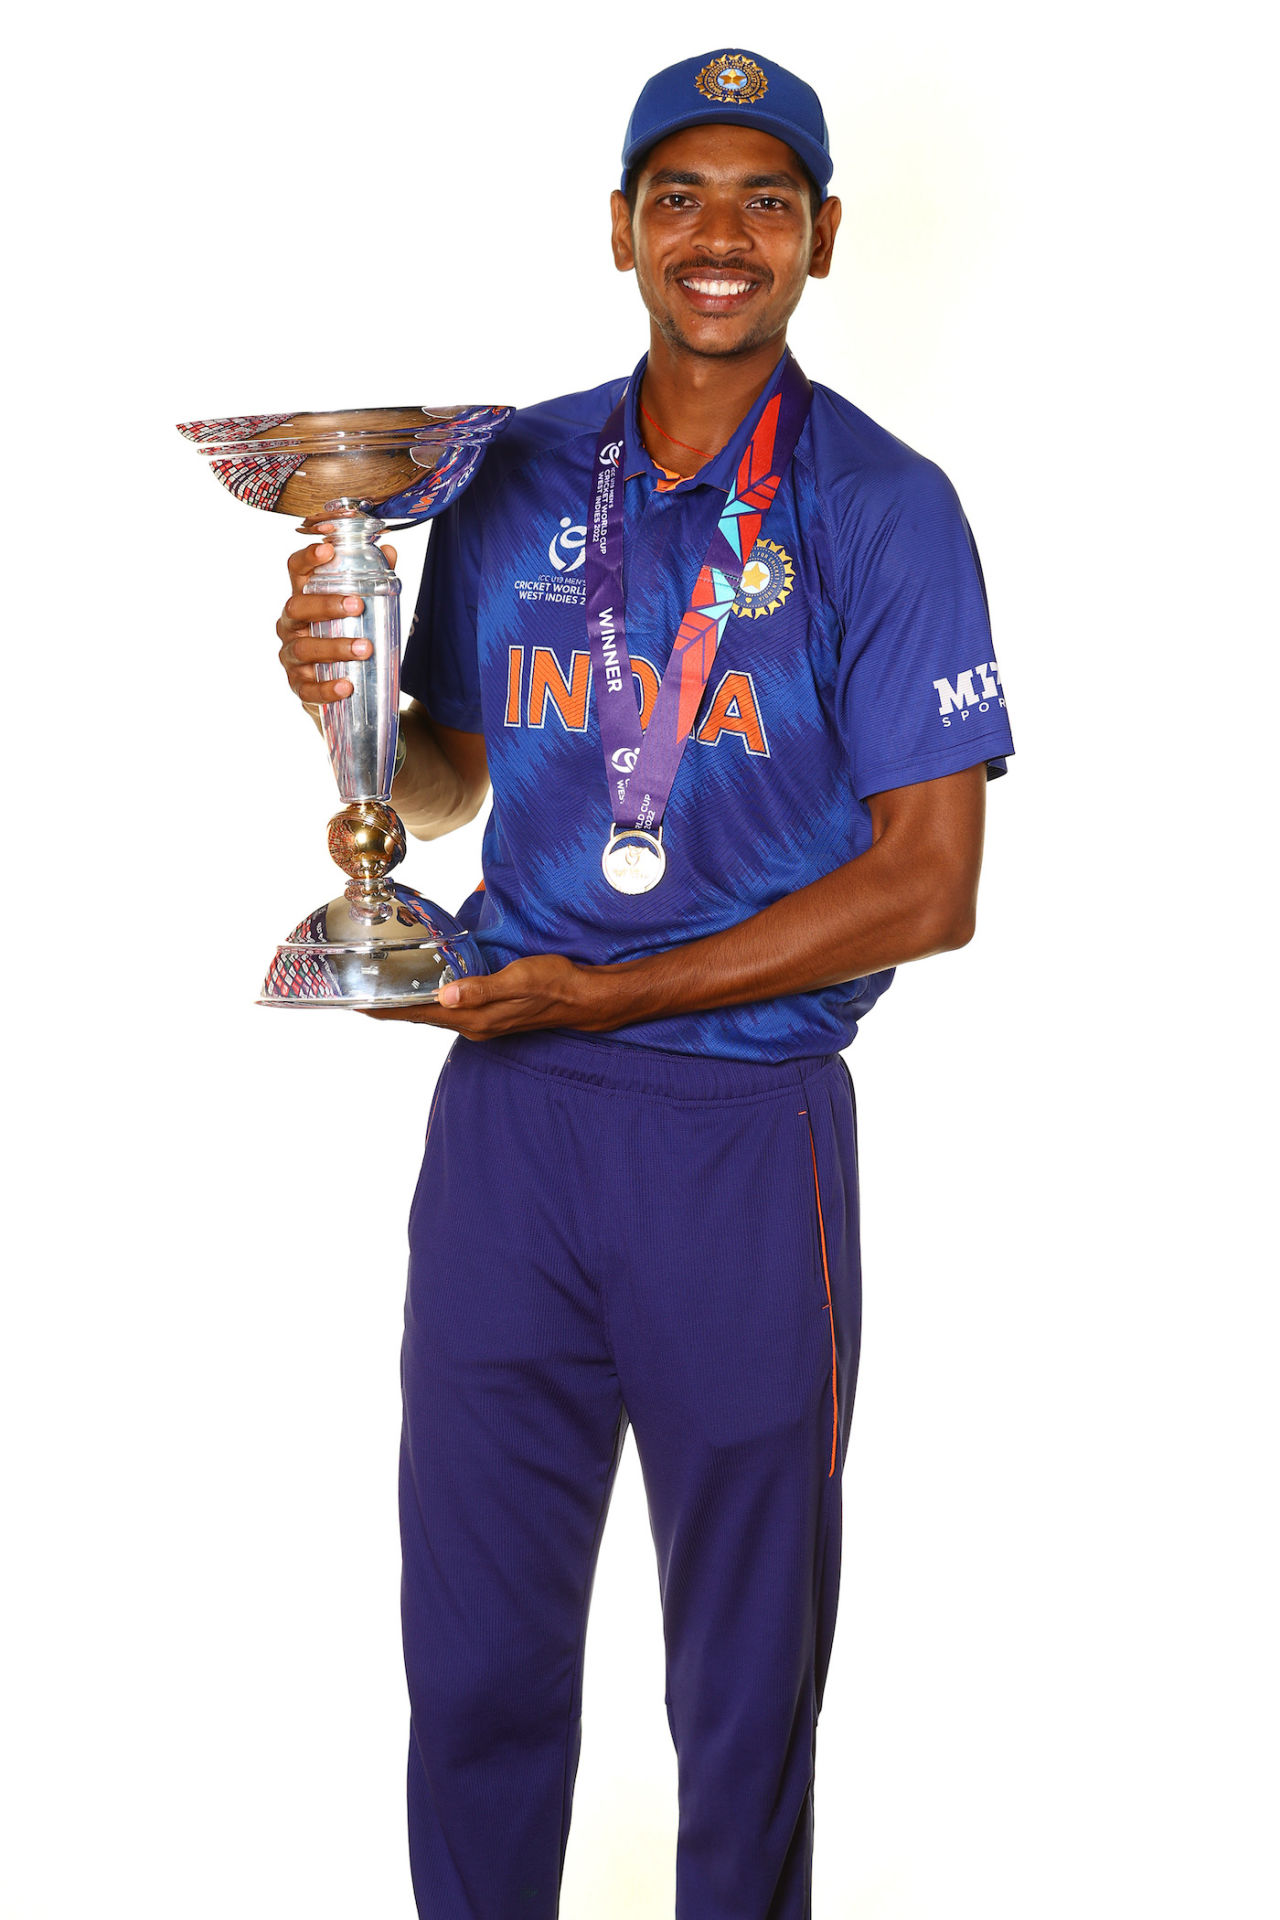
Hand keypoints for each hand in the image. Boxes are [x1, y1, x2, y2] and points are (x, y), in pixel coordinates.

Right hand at [276, 525, 397, 708]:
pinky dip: (327, 688)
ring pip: (304, 648)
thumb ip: (372, 580)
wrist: (339, 685)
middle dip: (326, 605)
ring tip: (364, 648)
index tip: (327, 550)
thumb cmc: (346, 635)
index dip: (307, 558)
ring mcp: (291, 656)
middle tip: (357, 605)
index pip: (296, 571)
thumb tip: (389, 551)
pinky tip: (347, 686)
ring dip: (334, 647)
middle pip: (296, 607)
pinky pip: (307, 688)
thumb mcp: (359, 608)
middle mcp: (290, 624)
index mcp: (304, 598)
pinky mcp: (298, 686)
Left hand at [363, 954, 622, 1037]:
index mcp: (475, 1018)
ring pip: (434, 1014)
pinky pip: (450, 1010)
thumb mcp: (519, 979)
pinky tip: (426, 992)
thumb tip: (446, 995)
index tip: (358, 1004)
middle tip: (359, 996)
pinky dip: (430, 1003)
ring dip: (408, 1007)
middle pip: (421, 1017)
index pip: (421, 1014)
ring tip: (384, 996)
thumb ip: (482, 988)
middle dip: (391, 1008)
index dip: (389, 1009)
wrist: (584, 999)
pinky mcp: (490, 1014)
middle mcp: (474, 1024)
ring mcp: (482, 1022)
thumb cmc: (555, 984)